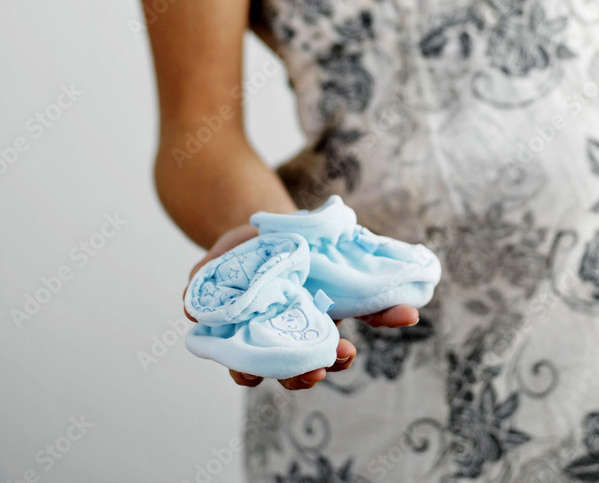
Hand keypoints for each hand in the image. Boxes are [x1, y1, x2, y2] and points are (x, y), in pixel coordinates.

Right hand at [183, 223, 419, 389]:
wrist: (266, 223)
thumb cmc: (238, 253)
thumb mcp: (216, 261)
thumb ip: (202, 285)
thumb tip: (191, 312)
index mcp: (259, 330)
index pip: (260, 365)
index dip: (264, 374)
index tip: (263, 375)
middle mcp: (291, 329)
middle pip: (298, 364)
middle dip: (309, 370)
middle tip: (321, 365)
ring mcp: (319, 313)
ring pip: (334, 345)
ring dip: (346, 352)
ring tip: (352, 351)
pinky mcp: (346, 293)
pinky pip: (370, 308)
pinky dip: (389, 313)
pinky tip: (407, 313)